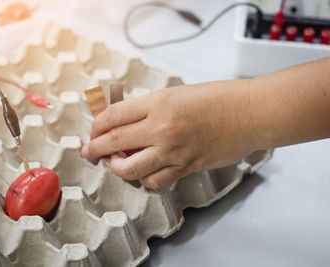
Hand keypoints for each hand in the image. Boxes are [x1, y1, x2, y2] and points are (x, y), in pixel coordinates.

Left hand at [82, 79, 256, 189]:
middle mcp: (161, 127)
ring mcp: (173, 150)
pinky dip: (145, 181)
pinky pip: (156, 182)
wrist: (249, 113)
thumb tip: (127, 121)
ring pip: (130, 168)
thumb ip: (151, 107)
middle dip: (94, 147)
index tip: (93, 130)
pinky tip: (143, 175)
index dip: (96, 124)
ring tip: (115, 164)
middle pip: (113, 141)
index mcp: (157, 103)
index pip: (113, 116)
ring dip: (116, 168)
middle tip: (88, 150)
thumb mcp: (177, 93)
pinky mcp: (186, 167)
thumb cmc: (218, 98)